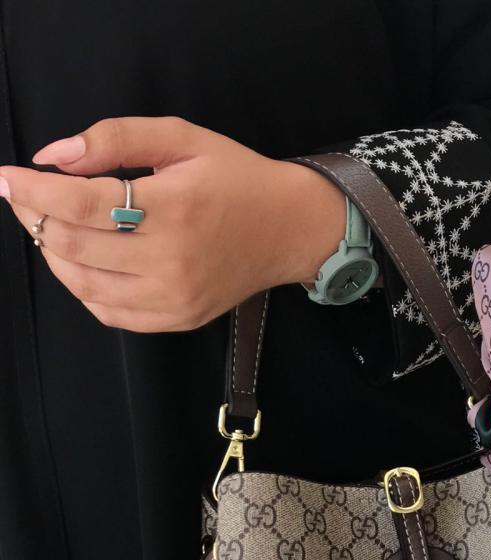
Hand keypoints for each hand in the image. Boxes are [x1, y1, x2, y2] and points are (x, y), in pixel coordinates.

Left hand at [0, 117, 346, 331]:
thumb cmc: (236, 178)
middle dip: (34, 219)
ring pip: (83, 285)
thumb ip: (116, 138)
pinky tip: (82, 261)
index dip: (32, 191)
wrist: (289, 230)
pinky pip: (108, 312)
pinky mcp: (177, 318)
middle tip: (23, 197)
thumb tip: (53, 158)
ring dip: (52, 254)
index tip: (4, 176)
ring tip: (50, 227)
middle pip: (74, 247)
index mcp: (174, 207)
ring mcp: (174, 297)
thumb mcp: (182, 138)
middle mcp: (172, 260)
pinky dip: (82, 287)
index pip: (80, 205)